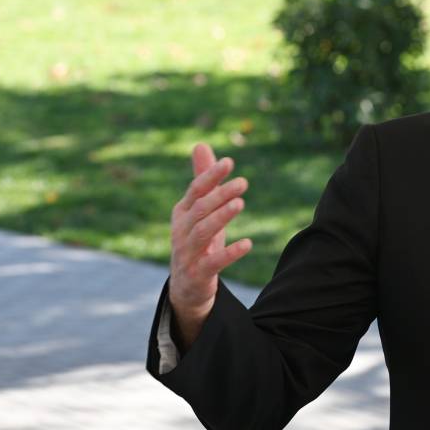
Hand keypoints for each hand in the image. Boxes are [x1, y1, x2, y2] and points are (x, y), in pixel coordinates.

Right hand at [167, 143, 252, 345]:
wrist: (186, 286)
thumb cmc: (197, 240)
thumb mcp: (199, 210)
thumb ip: (202, 179)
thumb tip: (200, 144)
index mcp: (181, 212)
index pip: (195, 190)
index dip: (211, 176)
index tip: (229, 162)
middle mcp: (181, 231)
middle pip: (199, 209)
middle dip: (220, 194)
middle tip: (243, 182)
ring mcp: (187, 253)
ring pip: (202, 232)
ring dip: (221, 217)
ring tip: (240, 203)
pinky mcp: (198, 274)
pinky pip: (213, 263)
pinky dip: (230, 253)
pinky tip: (248, 243)